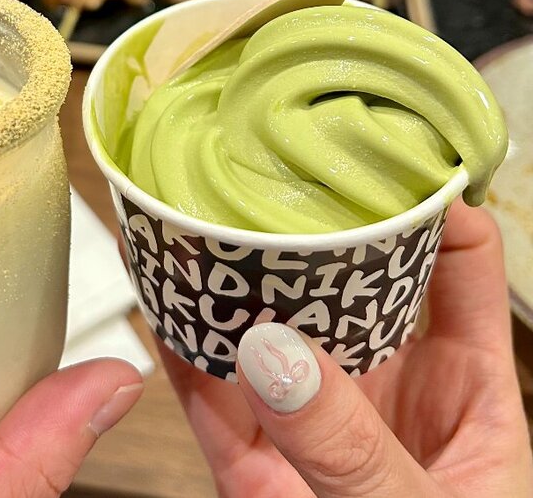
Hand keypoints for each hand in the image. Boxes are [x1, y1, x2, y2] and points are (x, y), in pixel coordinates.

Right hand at [161, 204, 532, 496]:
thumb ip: (354, 446)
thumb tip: (279, 360)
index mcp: (461, 393)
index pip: (457, 269)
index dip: (434, 205)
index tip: (391, 159)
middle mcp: (380, 394)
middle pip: (346, 286)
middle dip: (310, 230)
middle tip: (271, 177)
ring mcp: (310, 426)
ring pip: (266, 334)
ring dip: (230, 282)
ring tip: (197, 224)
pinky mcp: (250, 467)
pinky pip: (207, 398)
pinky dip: (180, 350)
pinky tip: (164, 302)